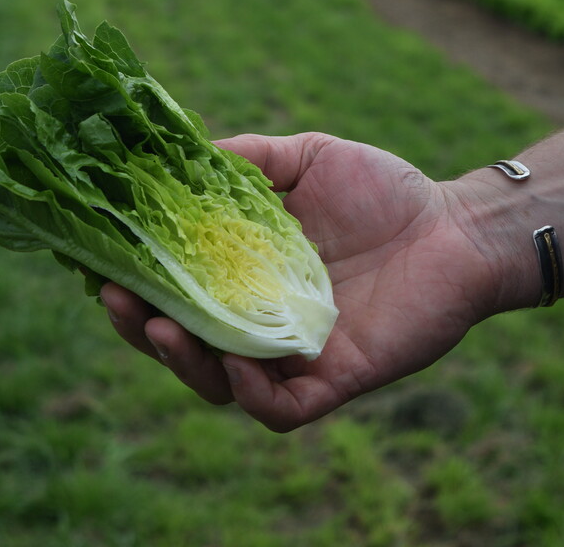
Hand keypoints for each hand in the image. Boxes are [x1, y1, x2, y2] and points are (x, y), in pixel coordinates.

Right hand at [102, 132, 499, 431]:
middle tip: (119, 300)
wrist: (458, 225)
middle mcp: (261, 322)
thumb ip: (251, 160)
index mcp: (247, 275)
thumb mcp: (309, 158)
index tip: (105, 264)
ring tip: (164, 328)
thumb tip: (184, 153)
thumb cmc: (386, 190)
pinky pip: (281, 411)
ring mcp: (295, 356)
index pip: (177, 292)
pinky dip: (252, 396)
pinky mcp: (334, 379)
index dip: (137, 285)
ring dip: (185, 364)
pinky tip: (236, 364)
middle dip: (143, 329)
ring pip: (221, 385)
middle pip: (185, 345)